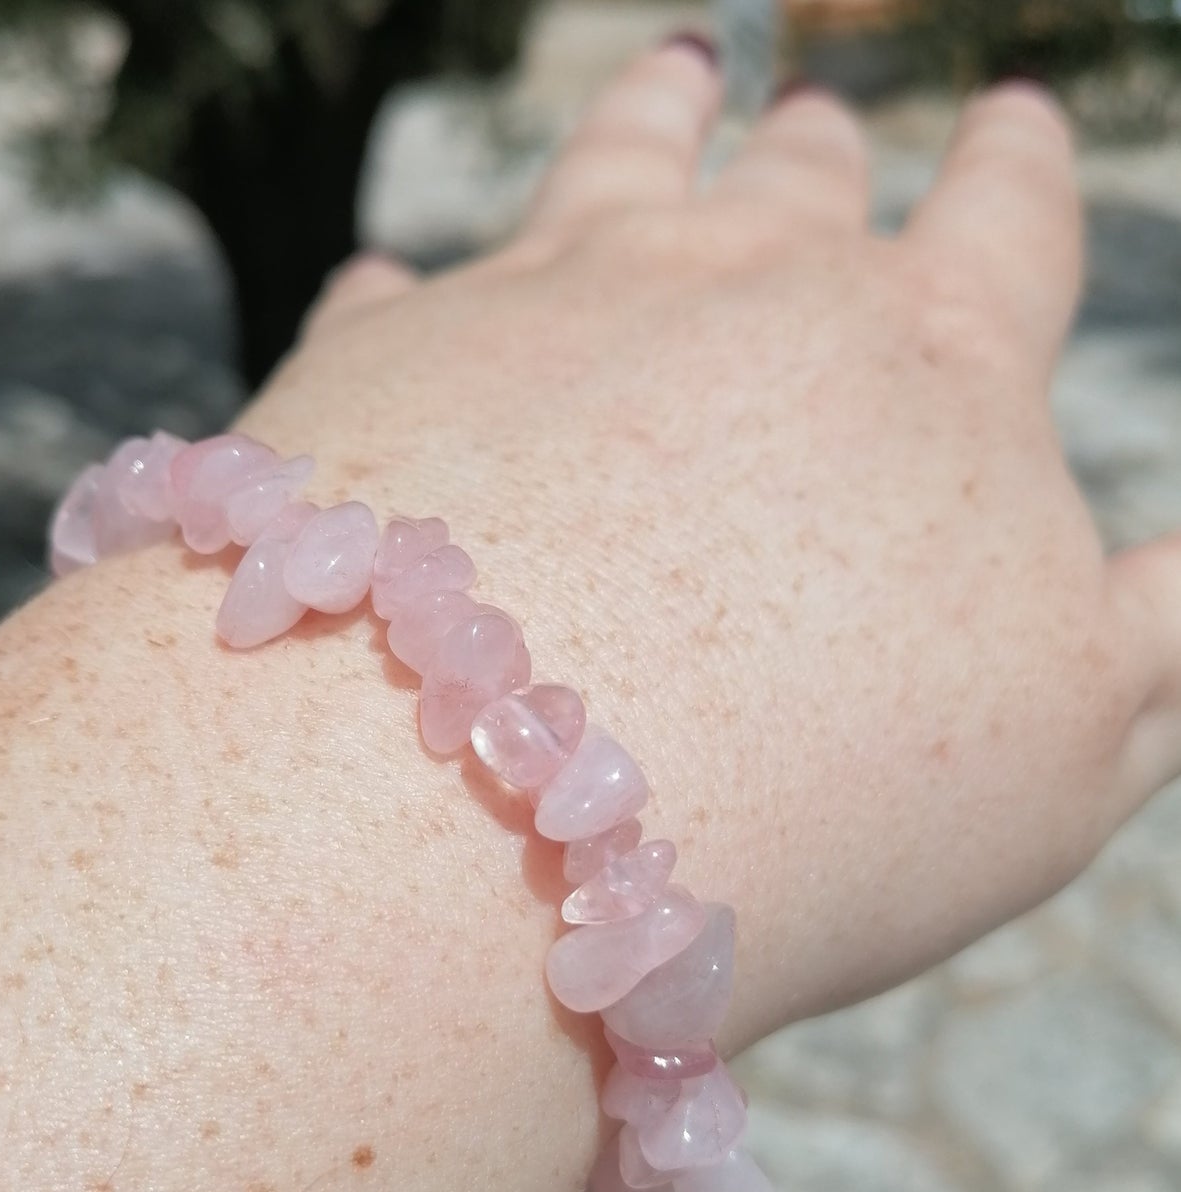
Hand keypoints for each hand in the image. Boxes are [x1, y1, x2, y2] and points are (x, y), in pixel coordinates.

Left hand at [240, 47, 1180, 1049]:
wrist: (514, 810)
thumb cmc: (813, 804)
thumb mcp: (1067, 743)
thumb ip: (1147, 624)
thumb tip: (1176, 553)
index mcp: (929, 367)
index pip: (1002, 235)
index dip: (1012, 180)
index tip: (1012, 126)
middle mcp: (742, 290)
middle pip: (805, 188)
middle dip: (828, 162)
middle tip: (823, 124)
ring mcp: (549, 302)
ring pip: (624, 162)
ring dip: (660, 120)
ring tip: (677, 82)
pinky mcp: (389, 360)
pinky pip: (405, 295)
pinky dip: (414, 296)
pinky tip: (400, 289)